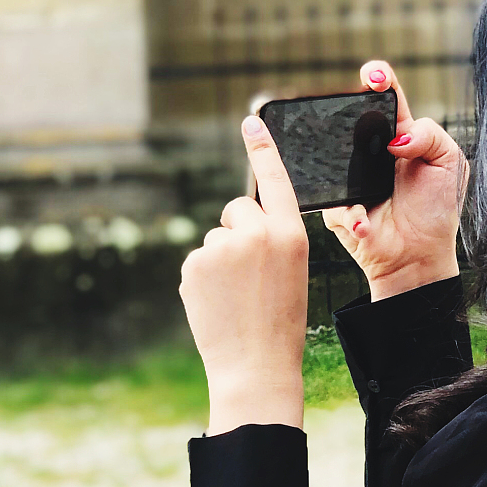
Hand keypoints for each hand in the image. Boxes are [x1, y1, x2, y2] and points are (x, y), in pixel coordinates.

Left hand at [179, 116, 308, 434]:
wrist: (256, 365)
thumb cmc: (279, 322)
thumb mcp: (290, 272)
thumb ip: (269, 239)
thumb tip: (234, 221)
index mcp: (291, 235)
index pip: (275, 182)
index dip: (263, 150)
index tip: (251, 120)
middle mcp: (257, 233)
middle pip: (237, 209)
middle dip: (237, 231)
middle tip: (249, 274)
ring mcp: (223, 247)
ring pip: (216, 239)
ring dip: (221, 262)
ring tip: (236, 298)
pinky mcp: (195, 264)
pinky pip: (198, 260)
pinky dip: (204, 280)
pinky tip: (218, 304)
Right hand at [323, 62, 466, 301]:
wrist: (419, 257)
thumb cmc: (436, 210)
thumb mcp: (450, 163)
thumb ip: (430, 135)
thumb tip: (396, 137)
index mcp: (398, 135)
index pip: (385, 99)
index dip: (378, 79)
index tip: (374, 74)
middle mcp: (370, 151)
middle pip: (351, 118)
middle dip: (347, 109)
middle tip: (356, 108)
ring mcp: (349, 176)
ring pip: (333, 154)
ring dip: (346, 164)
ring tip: (368, 183)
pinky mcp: (337, 204)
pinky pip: (335, 200)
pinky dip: (353, 214)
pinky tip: (367, 223)